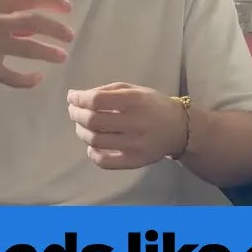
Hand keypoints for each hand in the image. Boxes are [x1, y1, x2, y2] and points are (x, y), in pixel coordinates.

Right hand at [0, 0, 74, 87]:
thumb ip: (9, 17)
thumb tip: (38, 26)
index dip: (52, 2)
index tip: (69, 9)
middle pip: (34, 22)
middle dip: (57, 29)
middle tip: (70, 37)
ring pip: (28, 47)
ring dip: (49, 52)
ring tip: (62, 56)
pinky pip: (13, 75)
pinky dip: (28, 79)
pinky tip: (37, 79)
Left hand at [66, 83, 188, 168]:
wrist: (178, 128)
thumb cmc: (151, 105)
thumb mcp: (132, 89)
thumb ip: (106, 91)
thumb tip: (77, 97)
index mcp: (135, 100)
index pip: (98, 101)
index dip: (79, 99)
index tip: (72, 97)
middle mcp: (135, 122)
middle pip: (93, 121)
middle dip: (76, 114)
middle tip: (74, 111)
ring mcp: (135, 144)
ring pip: (96, 141)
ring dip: (81, 132)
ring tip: (82, 126)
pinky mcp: (135, 161)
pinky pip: (105, 162)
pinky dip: (92, 154)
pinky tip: (93, 146)